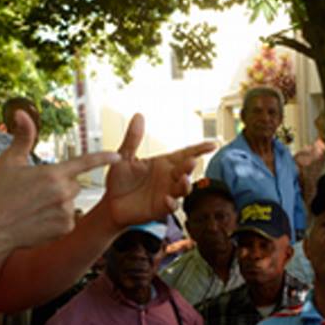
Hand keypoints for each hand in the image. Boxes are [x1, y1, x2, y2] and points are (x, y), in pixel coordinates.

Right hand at [0, 109, 120, 253]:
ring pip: (71, 202)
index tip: (118, 156)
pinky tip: (38, 220)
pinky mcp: (65, 229)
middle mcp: (63, 193)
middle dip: (61, 185)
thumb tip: (22, 112)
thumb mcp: (9, 161)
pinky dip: (58, 219)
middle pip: (74, 184)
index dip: (103, 158)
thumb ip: (24, 137)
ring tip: (35, 208)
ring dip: (59, 202)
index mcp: (53, 173)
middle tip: (36, 192)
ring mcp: (66, 212)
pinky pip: (69, 219)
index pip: (85, 162)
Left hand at [102, 114, 214, 230]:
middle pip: (185, 170)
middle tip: (192, 161)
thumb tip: (139, 115)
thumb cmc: (119, 180)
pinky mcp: (161, 208)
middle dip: (190, 166)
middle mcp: (169, 177)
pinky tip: (168, 200)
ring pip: (183, 188)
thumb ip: (133, 138)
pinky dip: (172, 203)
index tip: (214, 144)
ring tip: (183, 180)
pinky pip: (172, 206)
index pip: (185, 153)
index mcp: (164, 163)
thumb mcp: (124, 156)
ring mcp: (167, 193)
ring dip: (185, 184)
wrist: (110, 203)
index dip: (200, 149)